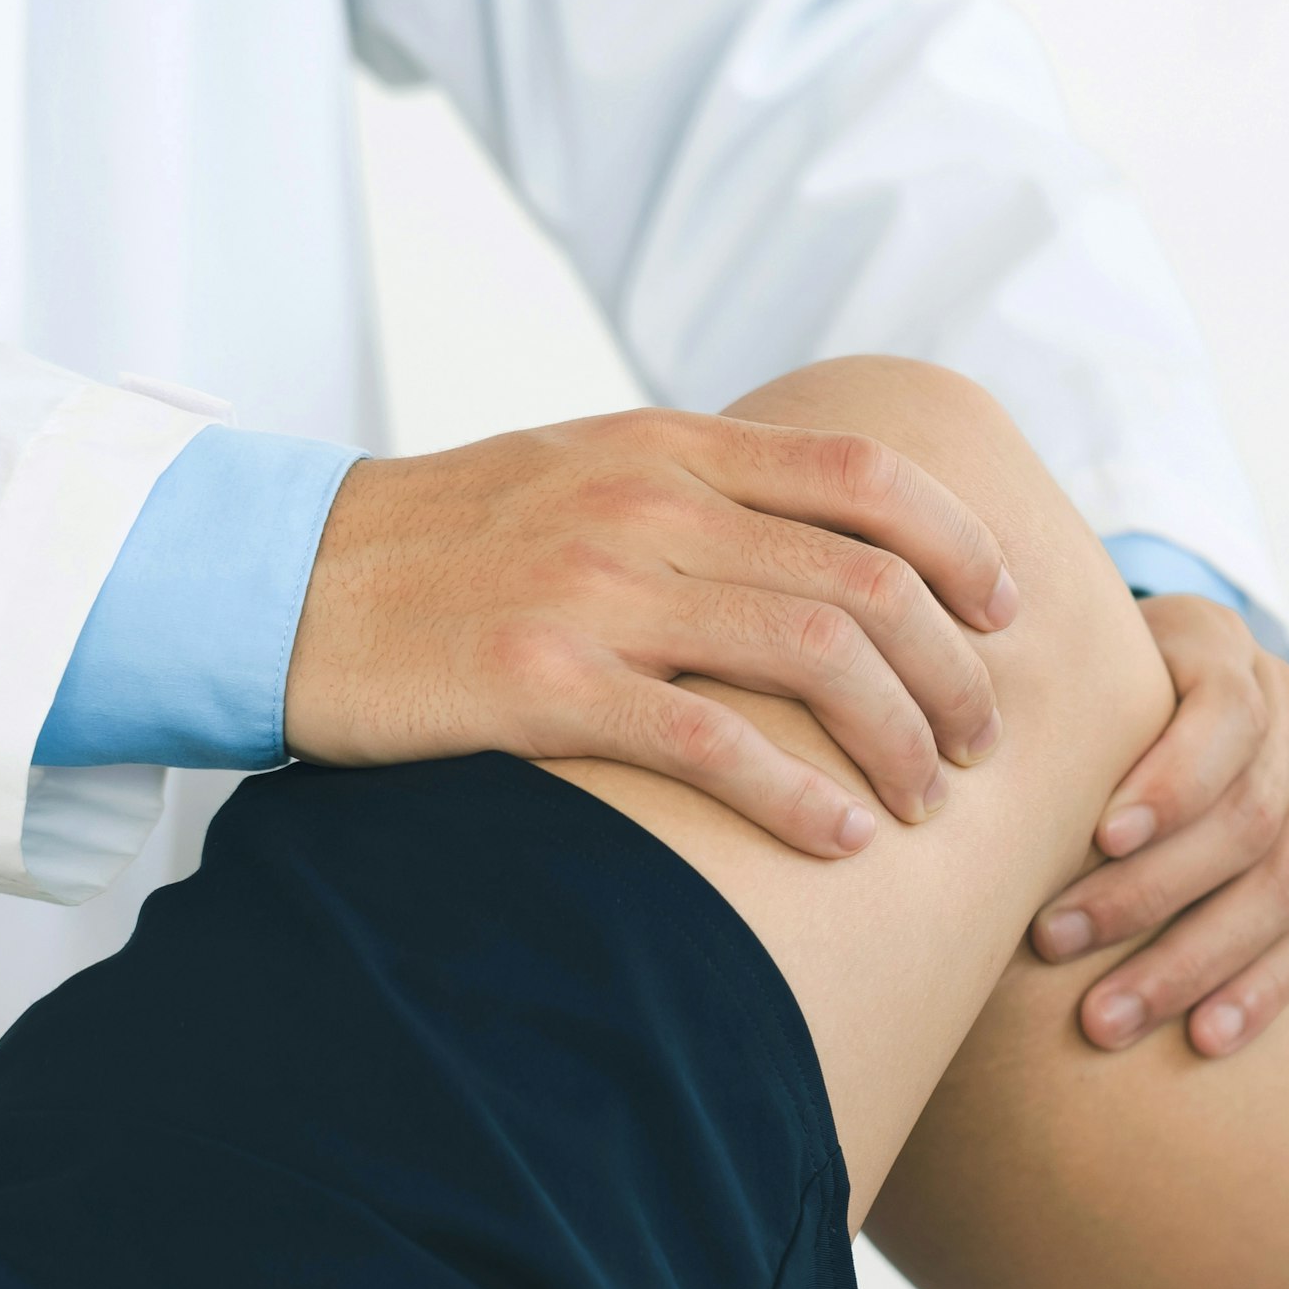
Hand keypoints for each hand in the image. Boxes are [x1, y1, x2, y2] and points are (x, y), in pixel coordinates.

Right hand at [282, 410, 1021, 856]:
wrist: (286, 584)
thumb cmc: (447, 546)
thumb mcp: (582, 472)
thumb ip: (699, 492)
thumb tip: (826, 538)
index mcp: (668, 445)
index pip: (866, 475)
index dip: (962, 544)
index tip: (1002, 613)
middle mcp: (647, 502)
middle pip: (867, 578)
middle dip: (953, 672)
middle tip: (981, 742)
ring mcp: (598, 590)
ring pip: (813, 654)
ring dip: (898, 738)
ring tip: (927, 801)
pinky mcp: (544, 683)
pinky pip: (712, 743)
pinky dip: (800, 797)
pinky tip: (843, 844)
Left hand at [1027, 596, 1288, 1055]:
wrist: (1150, 742)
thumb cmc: (1075, 724)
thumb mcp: (1056, 694)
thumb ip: (1040, 717)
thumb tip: (971, 790)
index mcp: (1221, 644)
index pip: (1226, 712)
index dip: (1171, 780)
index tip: (1096, 838)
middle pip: (1249, 814)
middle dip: (1148, 893)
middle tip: (1054, 945)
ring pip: (1288, 883)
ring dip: (1194, 961)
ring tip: (1108, 1018)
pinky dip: (1265, 986)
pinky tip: (1205, 1037)